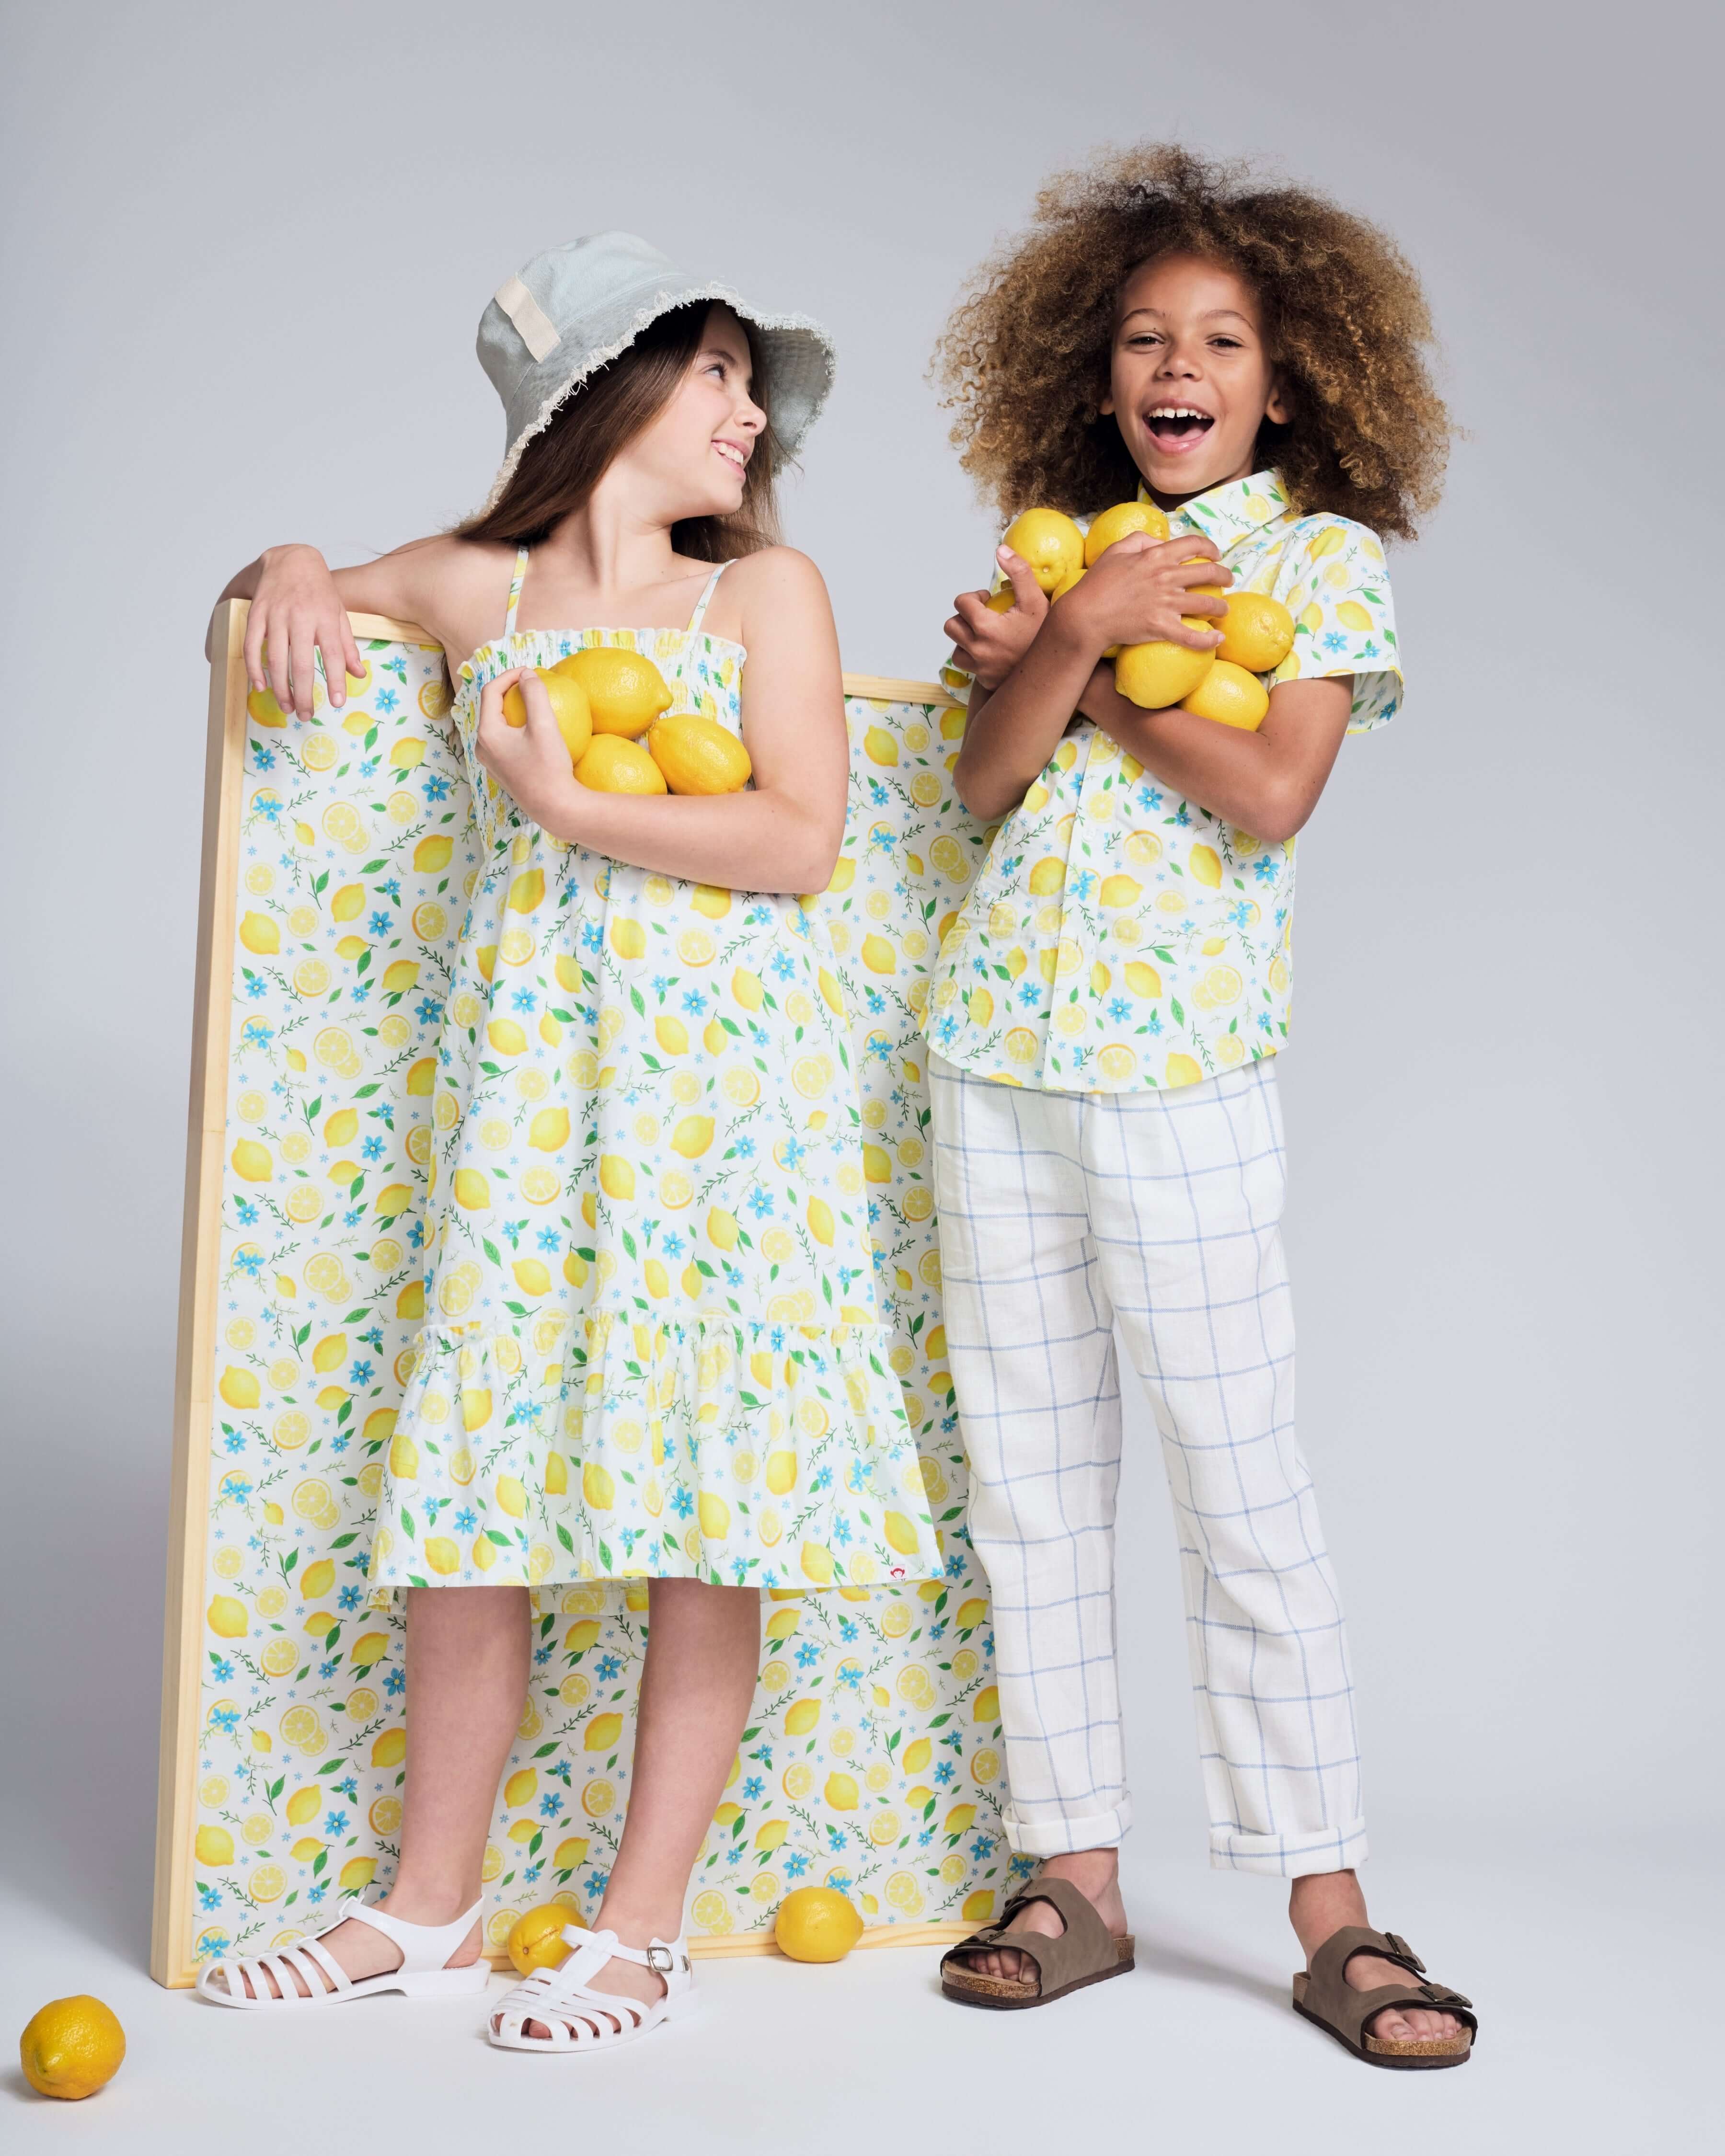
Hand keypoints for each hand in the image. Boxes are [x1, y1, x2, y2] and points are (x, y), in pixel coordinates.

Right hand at [243, 544, 364, 719]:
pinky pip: (252, 645)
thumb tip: (359, 674)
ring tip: (287, 707)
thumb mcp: (339, 615)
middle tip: (306, 714)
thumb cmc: (319, 592)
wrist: (292, 559)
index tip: (337, 702)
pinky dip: (255, 668)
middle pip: (301, 663)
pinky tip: (261, 686)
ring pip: (275, 658)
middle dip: (303, 693)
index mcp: (325, 618)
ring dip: (280, 687)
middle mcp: (300, 616)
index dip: (335, 680)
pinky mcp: (256, 613)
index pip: (333, 654)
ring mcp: (276, 615)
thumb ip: (347, 645)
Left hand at [475, 667, 584, 830]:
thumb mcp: (544, 724)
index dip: (508, 676)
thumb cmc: (549, 767)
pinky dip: (514, 729)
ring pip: (496, 726)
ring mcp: (490, 763)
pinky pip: (503, 742)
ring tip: (531, 704)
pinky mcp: (502, 772)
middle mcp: (482, 748)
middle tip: (529, 683)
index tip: (529, 671)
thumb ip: (534, 694)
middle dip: (507, 692)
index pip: (490, 692)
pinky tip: (534, 731)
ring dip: (511, 710)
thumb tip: (526, 674)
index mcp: (487, 733)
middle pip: (490, 709)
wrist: (555, 808)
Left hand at [943, 546, 1048, 689]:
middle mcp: (978, 650)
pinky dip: (974, 657)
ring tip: (987, 634)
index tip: (989, 602)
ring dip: (966, 638)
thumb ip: (1019, 571)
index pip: (960, 603)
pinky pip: (968, 666)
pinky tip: (992, 651)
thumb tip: (1000, 550)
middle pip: (951, 626)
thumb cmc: (1045, 632)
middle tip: (985, 616)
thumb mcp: (1036, 599)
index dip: (974, 598)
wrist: (1056, 668)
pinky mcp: (984, 681)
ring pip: (956, 647)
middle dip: (965, 617)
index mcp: (986, 628)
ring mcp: (979, 668)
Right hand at [1068, 533, 1229, 652]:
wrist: (1085, 615)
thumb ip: (1140, 539)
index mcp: (1157, 556)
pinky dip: (1208, 640)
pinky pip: (1192, 635)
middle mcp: (1166, 577)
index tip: (1216, 555)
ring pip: (1207, 603)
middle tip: (1228, 581)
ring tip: (1224, 610)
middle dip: (1224, 576)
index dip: (1210, 548)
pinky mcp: (1162, 626)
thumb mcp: (1116, 550)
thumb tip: (1161, 542)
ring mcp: (1166, 603)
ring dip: (1221, 607)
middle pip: (1208, 572)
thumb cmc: (1097, 583)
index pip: (1194, 545)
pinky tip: (1218, 640)